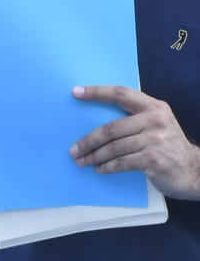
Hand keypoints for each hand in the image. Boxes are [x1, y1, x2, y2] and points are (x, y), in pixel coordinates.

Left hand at [70, 85, 199, 199]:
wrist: (193, 169)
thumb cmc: (167, 145)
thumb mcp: (157, 124)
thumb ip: (135, 118)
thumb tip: (96, 121)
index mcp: (154, 107)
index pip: (120, 94)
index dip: (97, 92)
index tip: (75, 92)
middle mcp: (155, 120)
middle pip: (111, 128)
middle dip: (88, 140)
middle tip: (73, 150)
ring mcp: (156, 140)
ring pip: (113, 148)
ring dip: (94, 156)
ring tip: (81, 161)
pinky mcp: (153, 159)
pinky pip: (121, 162)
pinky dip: (106, 167)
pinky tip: (99, 169)